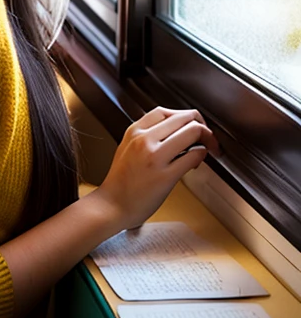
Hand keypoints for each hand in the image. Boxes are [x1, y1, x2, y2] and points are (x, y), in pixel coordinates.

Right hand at [95, 106, 220, 231]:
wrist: (111, 206)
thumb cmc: (119, 182)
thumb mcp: (126, 147)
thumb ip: (145, 135)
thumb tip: (172, 131)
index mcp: (134, 131)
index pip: (166, 111)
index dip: (184, 117)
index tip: (190, 125)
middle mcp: (144, 139)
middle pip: (184, 118)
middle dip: (202, 125)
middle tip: (207, 136)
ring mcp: (155, 156)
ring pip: (193, 132)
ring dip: (207, 138)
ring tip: (207, 147)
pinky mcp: (166, 176)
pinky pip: (194, 155)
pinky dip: (202, 155)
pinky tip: (197, 162)